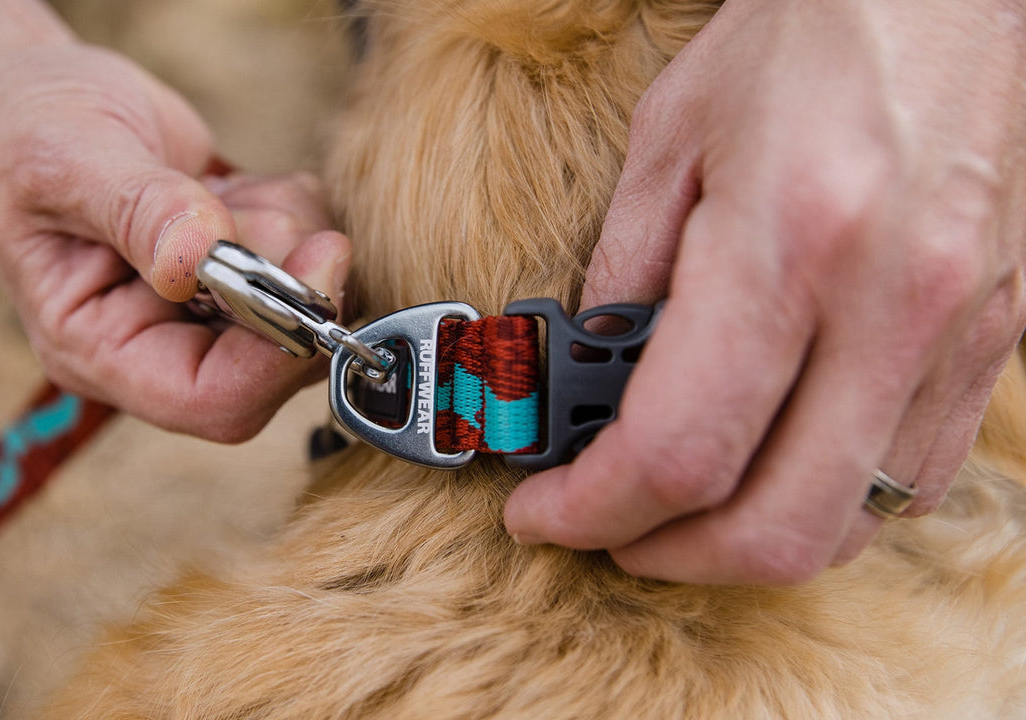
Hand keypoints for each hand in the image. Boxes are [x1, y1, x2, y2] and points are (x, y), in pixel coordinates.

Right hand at [0, 43, 349, 441]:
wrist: (31, 92)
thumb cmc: (24, 132)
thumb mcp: (66, 163)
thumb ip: (139, 211)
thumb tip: (201, 254)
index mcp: (100, 349)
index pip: (211, 399)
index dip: (277, 352)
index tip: (319, 263)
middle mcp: (158, 344)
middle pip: (273, 360)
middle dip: (290, 278)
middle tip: (258, 204)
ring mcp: (206, 310)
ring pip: (304, 305)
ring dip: (289, 232)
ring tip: (223, 188)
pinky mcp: (240, 271)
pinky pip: (309, 258)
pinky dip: (294, 209)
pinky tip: (236, 185)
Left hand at [504, 0, 1025, 582]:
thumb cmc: (808, 38)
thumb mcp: (674, 137)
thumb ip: (625, 271)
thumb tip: (590, 374)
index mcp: (791, 245)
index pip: (679, 450)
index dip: (590, 510)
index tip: (541, 513)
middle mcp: (891, 308)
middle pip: (774, 528)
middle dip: (665, 553)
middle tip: (604, 526)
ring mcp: (956, 334)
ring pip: (852, 524)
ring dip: (745, 543)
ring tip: (677, 506)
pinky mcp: (992, 339)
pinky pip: (913, 479)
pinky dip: (827, 504)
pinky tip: (774, 464)